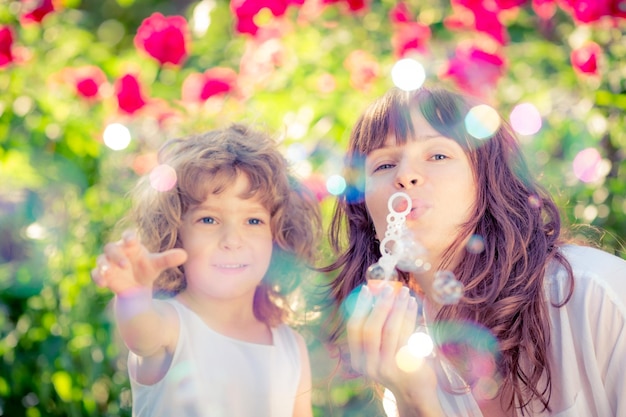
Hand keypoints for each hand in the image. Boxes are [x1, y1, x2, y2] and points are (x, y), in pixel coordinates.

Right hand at [91, 230, 186, 294]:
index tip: (132, 241)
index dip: (128, 236)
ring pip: (101, 260)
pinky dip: (98, 277)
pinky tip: (103, 283)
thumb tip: (185, 255)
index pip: (127, 235)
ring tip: (108, 273)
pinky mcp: (104, 275)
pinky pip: (96, 273)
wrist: (137, 286)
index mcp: (131, 245)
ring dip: (104, 266)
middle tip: (125, 265)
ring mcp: (109, 263)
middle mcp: (118, 251)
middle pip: (111, 247)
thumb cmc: (147, 269)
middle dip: (116, 255)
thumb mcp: (157, 264)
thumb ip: (168, 259)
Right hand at [346, 284, 441, 415]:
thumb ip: (376, 329)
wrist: (415, 394)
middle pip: (371, 329)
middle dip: (380, 305)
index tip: (367, 289)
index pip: (354, 328)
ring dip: (398, 307)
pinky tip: (413, 305)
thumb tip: (377, 295)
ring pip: (391, 330)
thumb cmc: (397, 364)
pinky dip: (409, 317)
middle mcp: (368, 365)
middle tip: (389, 288)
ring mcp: (387, 368)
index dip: (360, 306)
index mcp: (358, 359)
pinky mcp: (405, 367)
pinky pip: (407, 335)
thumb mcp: (380, 350)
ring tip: (405, 293)